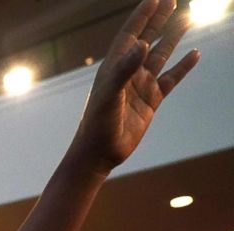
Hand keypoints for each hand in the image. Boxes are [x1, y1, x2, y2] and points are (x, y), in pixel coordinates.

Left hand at [71, 0, 198, 174]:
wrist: (100, 153)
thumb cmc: (97, 125)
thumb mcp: (109, 96)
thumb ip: (124, 70)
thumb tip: (143, 45)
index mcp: (113, 67)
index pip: (130, 35)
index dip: (142, 16)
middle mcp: (128, 73)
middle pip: (147, 39)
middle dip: (158, 20)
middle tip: (172, 1)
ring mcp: (140, 86)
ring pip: (161, 56)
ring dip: (173, 38)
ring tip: (188, 19)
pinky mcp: (151, 100)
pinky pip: (171, 78)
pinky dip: (183, 66)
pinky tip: (195, 54)